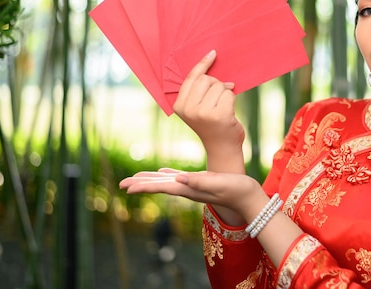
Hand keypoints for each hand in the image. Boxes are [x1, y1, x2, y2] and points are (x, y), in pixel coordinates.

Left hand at [119, 168, 264, 222]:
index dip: (143, 187)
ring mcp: (193, 187)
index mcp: (189, 189)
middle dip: (140, 184)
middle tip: (121, 184)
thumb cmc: (236, 189)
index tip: (126, 188)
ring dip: (150, 179)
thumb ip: (199, 182)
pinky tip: (163, 173)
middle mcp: (187, 189)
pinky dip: (168, 175)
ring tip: (135, 178)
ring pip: (166, 182)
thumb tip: (179, 180)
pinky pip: (178, 178)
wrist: (249, 197)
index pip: (161, 187)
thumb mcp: (217, 183)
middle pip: (159, 186)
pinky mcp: (200, 182)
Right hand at [173, 50, 245, 161]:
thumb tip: (212, 62)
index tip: (213, 53)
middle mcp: (189, 109)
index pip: (191, 78)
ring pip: (219, 85)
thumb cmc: (211, 124)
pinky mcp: (220, 115)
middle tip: (218, 98)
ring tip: (222, 107)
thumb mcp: (197, 108)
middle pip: (206, 79)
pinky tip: (229, 111)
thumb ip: (198, 90)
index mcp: (179, 106)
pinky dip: (232, 99)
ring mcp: (204, 113)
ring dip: (225, 93)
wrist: (222, 147)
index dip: (203, 65)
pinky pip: (229, 93)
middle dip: (216, 84)